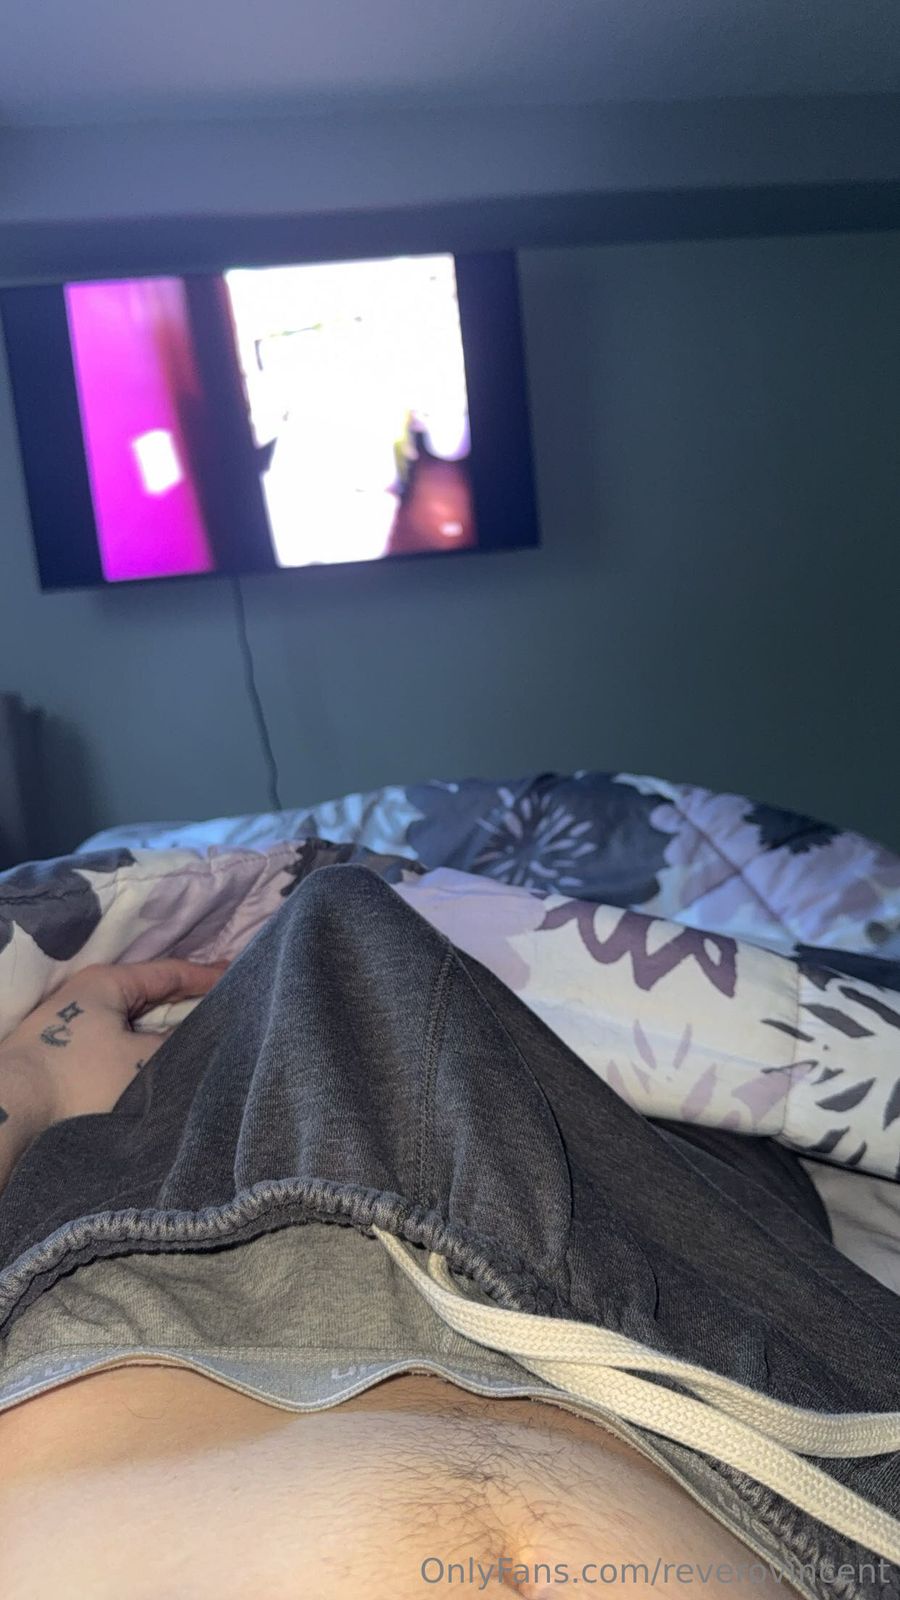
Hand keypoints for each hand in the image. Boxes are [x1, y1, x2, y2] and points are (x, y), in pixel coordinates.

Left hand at [0, 959, 226, 1128]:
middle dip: (187, 1004)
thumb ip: (180, 1045)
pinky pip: (118, 1044)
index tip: (240, 980)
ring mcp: (73, 1027)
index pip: (169, 972)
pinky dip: (143, 1050)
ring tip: (200, 1041)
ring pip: (133, 1023)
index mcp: (107, 982)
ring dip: (164, 1032)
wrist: (11, 1114)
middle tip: (227, 1008)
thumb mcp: (142, 1061)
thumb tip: (207, 1037)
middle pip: (150, 996)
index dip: (208, 977)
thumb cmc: (79, 1078)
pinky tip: (161, 1066)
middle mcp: (88, 996)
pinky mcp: (64, 1057)